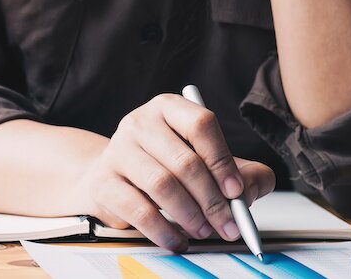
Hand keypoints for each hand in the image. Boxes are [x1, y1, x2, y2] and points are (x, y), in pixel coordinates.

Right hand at [73, 94, 275, 252]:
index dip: (222, 160)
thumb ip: (243, 173)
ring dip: (190, 216)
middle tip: (229, 225)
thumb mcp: (208, 163)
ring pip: (162, 186)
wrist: (111, 177)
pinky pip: (139, 211)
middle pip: (184, 161)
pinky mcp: (103, 181)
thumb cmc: (166, 167)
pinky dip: (164, 232)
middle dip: (212, 200)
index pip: (201, 124)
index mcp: (169, 108)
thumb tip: (247, 192)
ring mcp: (118, 150)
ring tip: (204, 231)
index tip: (236, 191)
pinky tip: (178, 241)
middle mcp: (140, 122)